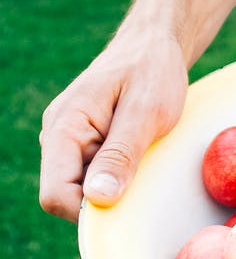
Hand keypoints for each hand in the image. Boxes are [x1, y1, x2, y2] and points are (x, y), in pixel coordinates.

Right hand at [39, 25, 187, 222]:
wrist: (155, 46)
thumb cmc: (153, 71)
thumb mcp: (145, 113)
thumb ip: (121, 154)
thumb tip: (98, 199)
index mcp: (64, 128)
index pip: (56, 193)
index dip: (88, 213)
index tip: (127, 208)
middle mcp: (59, 138)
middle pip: (68, 196)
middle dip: (105, 200)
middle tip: (145, 181)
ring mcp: (73, 143)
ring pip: (85, 189)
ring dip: (116, 188)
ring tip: (146, 161)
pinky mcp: (89, 145)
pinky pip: (98, 177)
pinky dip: (121, 178)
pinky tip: (143, 160)